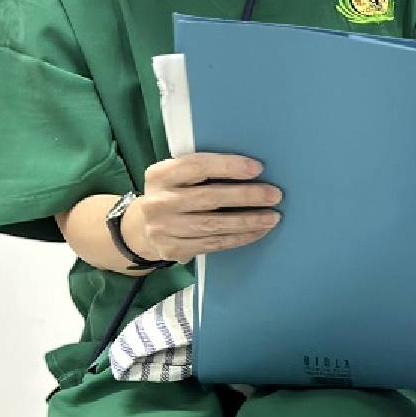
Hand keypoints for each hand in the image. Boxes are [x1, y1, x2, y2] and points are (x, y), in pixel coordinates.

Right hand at [123, 152, 282, 263]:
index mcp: (159, 175)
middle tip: (274, 194)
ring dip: (248, 221)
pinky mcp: (173, 250)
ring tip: (272, 216)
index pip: (196, 166)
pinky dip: (240, 238)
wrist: (140, 229)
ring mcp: (163, 229)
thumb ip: (202, 170)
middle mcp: (158, 202)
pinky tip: (257, 231)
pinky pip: (213, 244)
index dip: (228, 166)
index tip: (257, 168)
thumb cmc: (172, 194)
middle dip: (246, 196)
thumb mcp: (175, 176)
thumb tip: (251, 168)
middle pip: (208, 198)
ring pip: (213, 225)